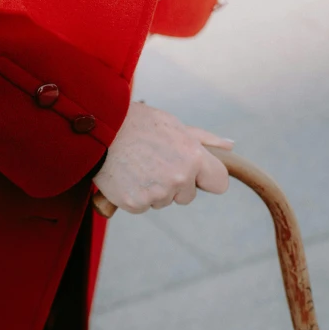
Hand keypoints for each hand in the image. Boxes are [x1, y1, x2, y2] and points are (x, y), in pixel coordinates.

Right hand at [92, 102, 233, 213]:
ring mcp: (156, 193)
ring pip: (163, 201)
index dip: (205, 179)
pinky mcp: (135, 203)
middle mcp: (179, 178)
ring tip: (135, 166)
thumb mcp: (173, 125)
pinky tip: (125, 176)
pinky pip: (141, 206)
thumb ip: (204, 140)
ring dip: (152, 190)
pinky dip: (133, 195)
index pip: (219, 184)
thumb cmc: (136, 123)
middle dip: (174, 184)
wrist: (97, 129)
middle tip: (152, 162)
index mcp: (193, 157)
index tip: (193, 174)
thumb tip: (231, 146)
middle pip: (187, 196)